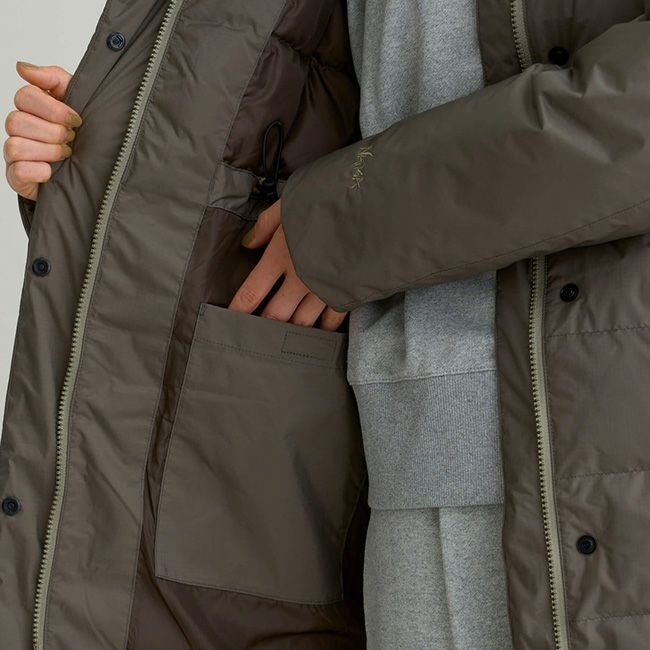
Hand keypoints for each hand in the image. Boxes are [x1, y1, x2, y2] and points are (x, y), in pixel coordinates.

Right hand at [4, 61, 80, 201]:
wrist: (96, 174)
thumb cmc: (85, 137)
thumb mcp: (79, 102)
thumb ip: (55, 79)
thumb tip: (23, 67)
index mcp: (32, 109)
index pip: (25, 96)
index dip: (52, 109)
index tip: (76, 120)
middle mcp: (20, 129)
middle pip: (17, 121)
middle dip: (53, 132)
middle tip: (71, 139)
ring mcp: (16, 154)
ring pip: (16, 146)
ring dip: (48, 151)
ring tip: (65, 155)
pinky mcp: (18, 177)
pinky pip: (18, 171)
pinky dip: (39, 171)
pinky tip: (53, 171)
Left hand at [229, 199, 347, 330]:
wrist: (375, 208)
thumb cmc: (330, 199)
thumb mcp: (291, 203)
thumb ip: (267, 224)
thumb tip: (248, 243)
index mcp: (280, 256)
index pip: (251, 292)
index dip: (238, 310)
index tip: (229, 320)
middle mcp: (299, 279)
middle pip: (274, 315)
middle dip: (263, 328)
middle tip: (257, 336)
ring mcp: (323, 290)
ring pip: (302, 323)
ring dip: (291, 332)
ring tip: (284, 339)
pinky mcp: (346, 294)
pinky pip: (331, 322)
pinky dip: (323, 330)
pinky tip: (318, 334)